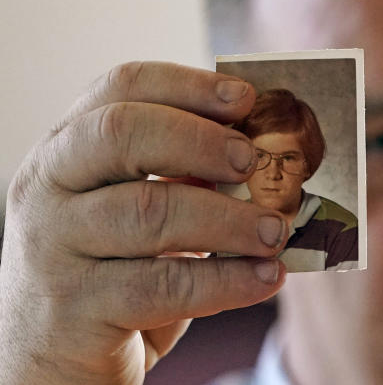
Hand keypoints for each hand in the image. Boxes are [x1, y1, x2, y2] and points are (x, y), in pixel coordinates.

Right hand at [0, 62, 288, 383]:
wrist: (52, 366)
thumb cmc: (112, 277)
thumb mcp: (139, 217)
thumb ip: (183, 178)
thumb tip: (261, 152)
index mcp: (66, 151)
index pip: (118, 89)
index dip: (187, 85)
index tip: (245, 98)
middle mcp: (46, 189)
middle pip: (122, 133)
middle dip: (201, 140)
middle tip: (254, 162)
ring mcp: (52, 249)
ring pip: (149, 212)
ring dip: (229, 219)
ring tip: (277, 231)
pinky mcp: (73, 310)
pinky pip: (162, 285)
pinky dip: (226, 280)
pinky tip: (266, 278)